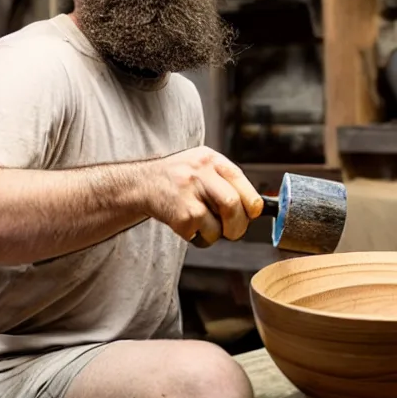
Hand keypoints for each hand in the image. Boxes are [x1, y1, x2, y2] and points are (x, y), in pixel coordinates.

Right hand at [143, 147, 263, 245]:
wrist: (141, 185)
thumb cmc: (176, 179)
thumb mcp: (200, 166)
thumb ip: (224, 180)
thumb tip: (255, 207)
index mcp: (209, 159)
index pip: (240, 179)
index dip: (251, 202)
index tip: (252, 213)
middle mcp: (199, 172)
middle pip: (233, 204)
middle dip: (238, 224)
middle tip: (233, 230)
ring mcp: (188, 193)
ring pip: (221, 224)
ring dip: (219, 233)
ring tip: (207, 227)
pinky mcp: (180, 215)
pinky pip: (204, 235)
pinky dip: (201, 238)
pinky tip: (190, 227)